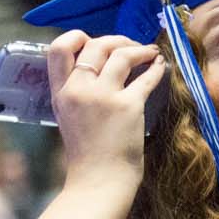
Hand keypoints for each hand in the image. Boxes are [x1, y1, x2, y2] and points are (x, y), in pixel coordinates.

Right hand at [45, 31, 165, 190]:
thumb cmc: (87, 152)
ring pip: (121, 53)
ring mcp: (103, 97)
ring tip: (148, 52)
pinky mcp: (128, 106)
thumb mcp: (68, 116)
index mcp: (61, 93)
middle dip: (116, 39)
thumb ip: (75, 91)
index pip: (58, 49)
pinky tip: (160, 65)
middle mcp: (79, 90)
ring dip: (139, 48)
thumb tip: (96, 65)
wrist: (99, 181)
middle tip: (129, 46)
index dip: (76, 36)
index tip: (92, 40)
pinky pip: (146, 76)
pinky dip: (156, 66)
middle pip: (95, 44)